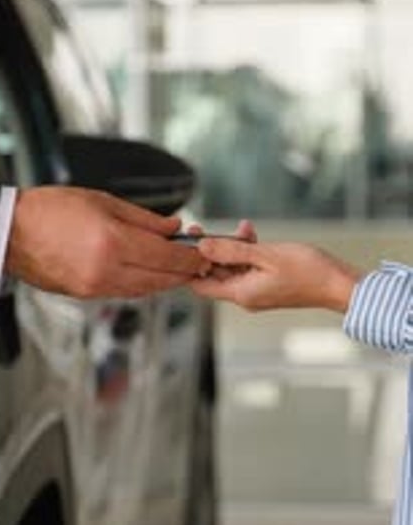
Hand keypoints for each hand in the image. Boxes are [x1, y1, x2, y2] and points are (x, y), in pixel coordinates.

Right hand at [5, 186, 210, 298]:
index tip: (203, 252)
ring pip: (146, 290)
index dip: (190, 257)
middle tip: (198, 261)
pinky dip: (143, 284)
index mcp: (113, 242)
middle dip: (184, 272)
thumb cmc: (49, 210)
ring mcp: (96, 287)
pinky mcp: (87, 295)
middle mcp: (107, 270)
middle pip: (161, 279)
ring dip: (165, 280)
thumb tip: (173, 229)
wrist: (10, 233)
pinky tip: (149, 272)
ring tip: (177, 266)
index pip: (167, 256)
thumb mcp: (103, 201)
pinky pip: (126, 292)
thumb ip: (144, 219)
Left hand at [191, 236, 363, 312]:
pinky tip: (251, 234)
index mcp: (241, 293)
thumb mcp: (266, 255)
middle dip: (209, 251)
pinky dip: (246, 251)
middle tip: (202, 228)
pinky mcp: (266, 283)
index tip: (186, 243)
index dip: (188, 265)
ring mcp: (256, 291)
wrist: (338, 284)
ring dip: (231, 247)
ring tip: (241, 229)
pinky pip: (248, 267)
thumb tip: (202, 247)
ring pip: (231, 268)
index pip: (199, 284)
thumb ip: (231, 251)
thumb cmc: (308, 271)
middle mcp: (245, 296)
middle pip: (214, 274)